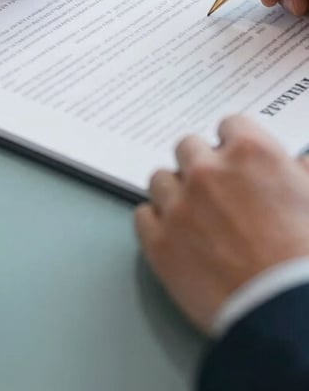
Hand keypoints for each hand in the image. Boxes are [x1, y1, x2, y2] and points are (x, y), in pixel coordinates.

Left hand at [136, 116, 308, 332]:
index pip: (229, 125)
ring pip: (161, 179)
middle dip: (201, 165)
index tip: (235, 159)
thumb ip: (301, 171)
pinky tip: (175, 236)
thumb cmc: (304, 256)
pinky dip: (157, 223)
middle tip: (215, 190)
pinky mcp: (158, 241)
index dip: (234, 144)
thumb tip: (299, 162)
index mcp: (249, 152)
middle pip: (188, 147)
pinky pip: (142, 215)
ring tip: (193, 215)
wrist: (283, 310)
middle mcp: (208, 170)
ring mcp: (179, 205)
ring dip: (175, 192)